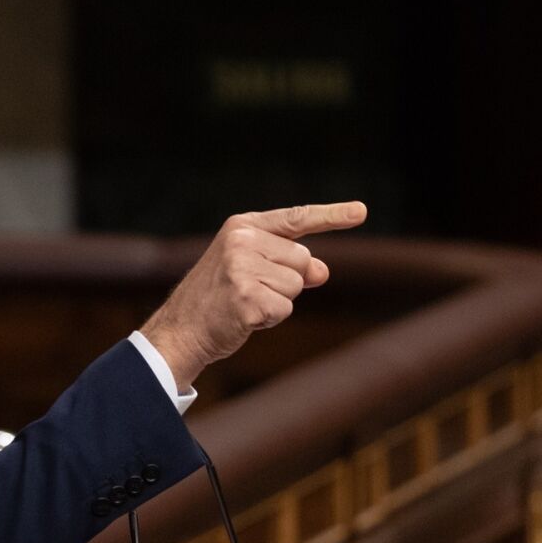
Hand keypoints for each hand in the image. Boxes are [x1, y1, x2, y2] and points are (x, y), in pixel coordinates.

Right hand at [141, 202, 366, 388]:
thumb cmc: (217, 299)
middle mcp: (241, 241)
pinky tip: (244, 317)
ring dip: (278, 302)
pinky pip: (284, 309)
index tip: (361, 211)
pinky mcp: (246, 298)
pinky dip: (270, 319)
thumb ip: (287, 263)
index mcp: (241, 226)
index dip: (332, 215)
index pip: (296, 218)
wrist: (180, 330)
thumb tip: (322, 270)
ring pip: (296, 285)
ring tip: (244, 303)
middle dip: (287, 280)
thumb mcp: (250, 270)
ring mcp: (241, 269)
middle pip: (301, 258)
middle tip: (250, 290)